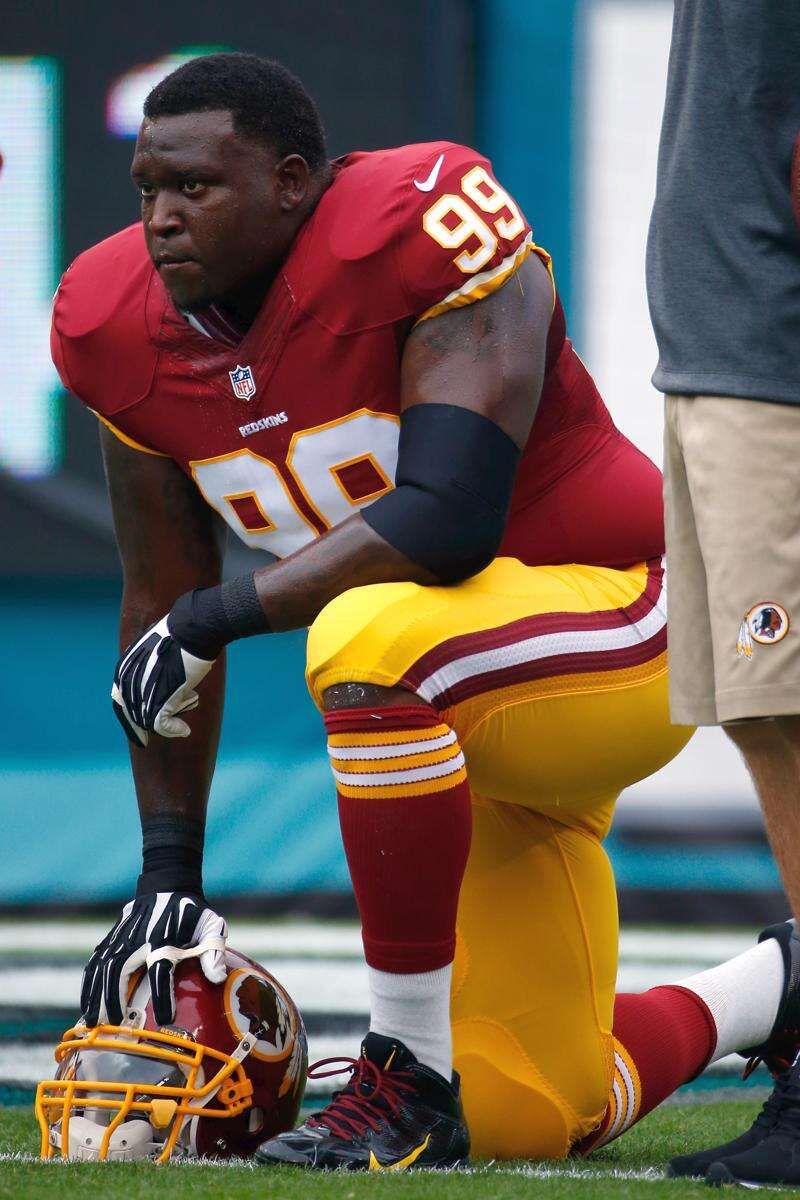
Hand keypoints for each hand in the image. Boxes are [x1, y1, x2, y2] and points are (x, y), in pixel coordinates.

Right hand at [80, 891, 227, 1026]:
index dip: (163, 995)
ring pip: (102, 967)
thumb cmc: (191, 913)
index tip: (166, 1018)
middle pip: (120, 970)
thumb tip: (218, 978)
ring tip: (93, 1021)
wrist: (167, 885)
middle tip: (115, 1024)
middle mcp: (140, 939)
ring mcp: (123, 937)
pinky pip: (95, 961)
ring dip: (95, 994)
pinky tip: (87, 1002)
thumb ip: (214, 952)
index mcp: (165, 938)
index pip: (161, 970)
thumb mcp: (210, 926)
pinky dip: (89, 983)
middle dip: (114, 999)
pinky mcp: (112, 937)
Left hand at [111, 610, 216, 748]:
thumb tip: (159, 682)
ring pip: (148, 721)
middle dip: (147, 726)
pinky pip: (161, 725)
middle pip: (134, 715)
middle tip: (161, 733)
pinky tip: (184, 730)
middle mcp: (127, 684)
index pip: (121, 703)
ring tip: (187, 709)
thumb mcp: (155, 650)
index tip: (139, 731)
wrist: (191, 631)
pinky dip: (174, 729)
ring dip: (168, 722)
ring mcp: (141, 693)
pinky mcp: (158, 700)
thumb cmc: (180, 637)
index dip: (129, 720)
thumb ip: (149, 669)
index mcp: (123, 671)